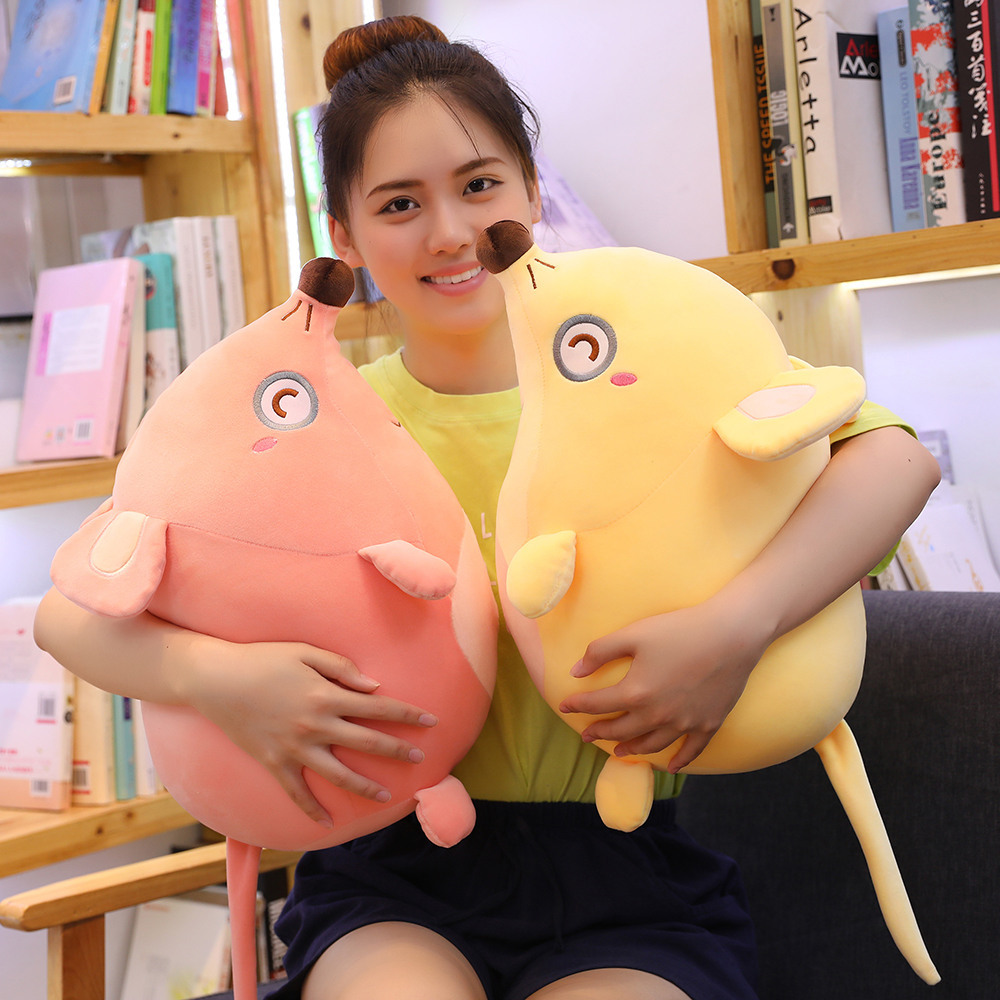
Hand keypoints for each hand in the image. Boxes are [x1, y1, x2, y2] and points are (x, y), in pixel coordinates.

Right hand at [178, 635, 436, 825]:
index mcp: (327, 695)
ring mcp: (294, 747)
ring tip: (387, 796)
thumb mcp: (305, 652)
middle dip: (398, 750)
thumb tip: (374, 687)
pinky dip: (312, 809)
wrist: (214, 679)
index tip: (431, 720)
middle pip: (367, 742)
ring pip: (339, 774)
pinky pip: (297, 792)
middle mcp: (316, 725)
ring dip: (366, 787)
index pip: (378, 707)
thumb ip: (342, 669)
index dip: (407, 714)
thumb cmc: (262, 659)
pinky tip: (329, 822)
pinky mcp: (274, 763)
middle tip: (421, 758)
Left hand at [558, 597, 768, 771]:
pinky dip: (679, 761)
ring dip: (631, 750)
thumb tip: (575, 671)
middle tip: (587, 735)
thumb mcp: (634, 634)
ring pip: (651, 744)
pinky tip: (670, 766)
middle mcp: (657, 715)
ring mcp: (685, 724)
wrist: (732, 634)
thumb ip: (600, 652)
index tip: (564, 706)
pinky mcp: (708, 724)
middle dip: (600, 732)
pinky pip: (690, 751)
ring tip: (619, 752)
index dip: (578, 705)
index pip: (598, 704)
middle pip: (621, 730)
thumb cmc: (680, 629)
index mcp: (635, 693)